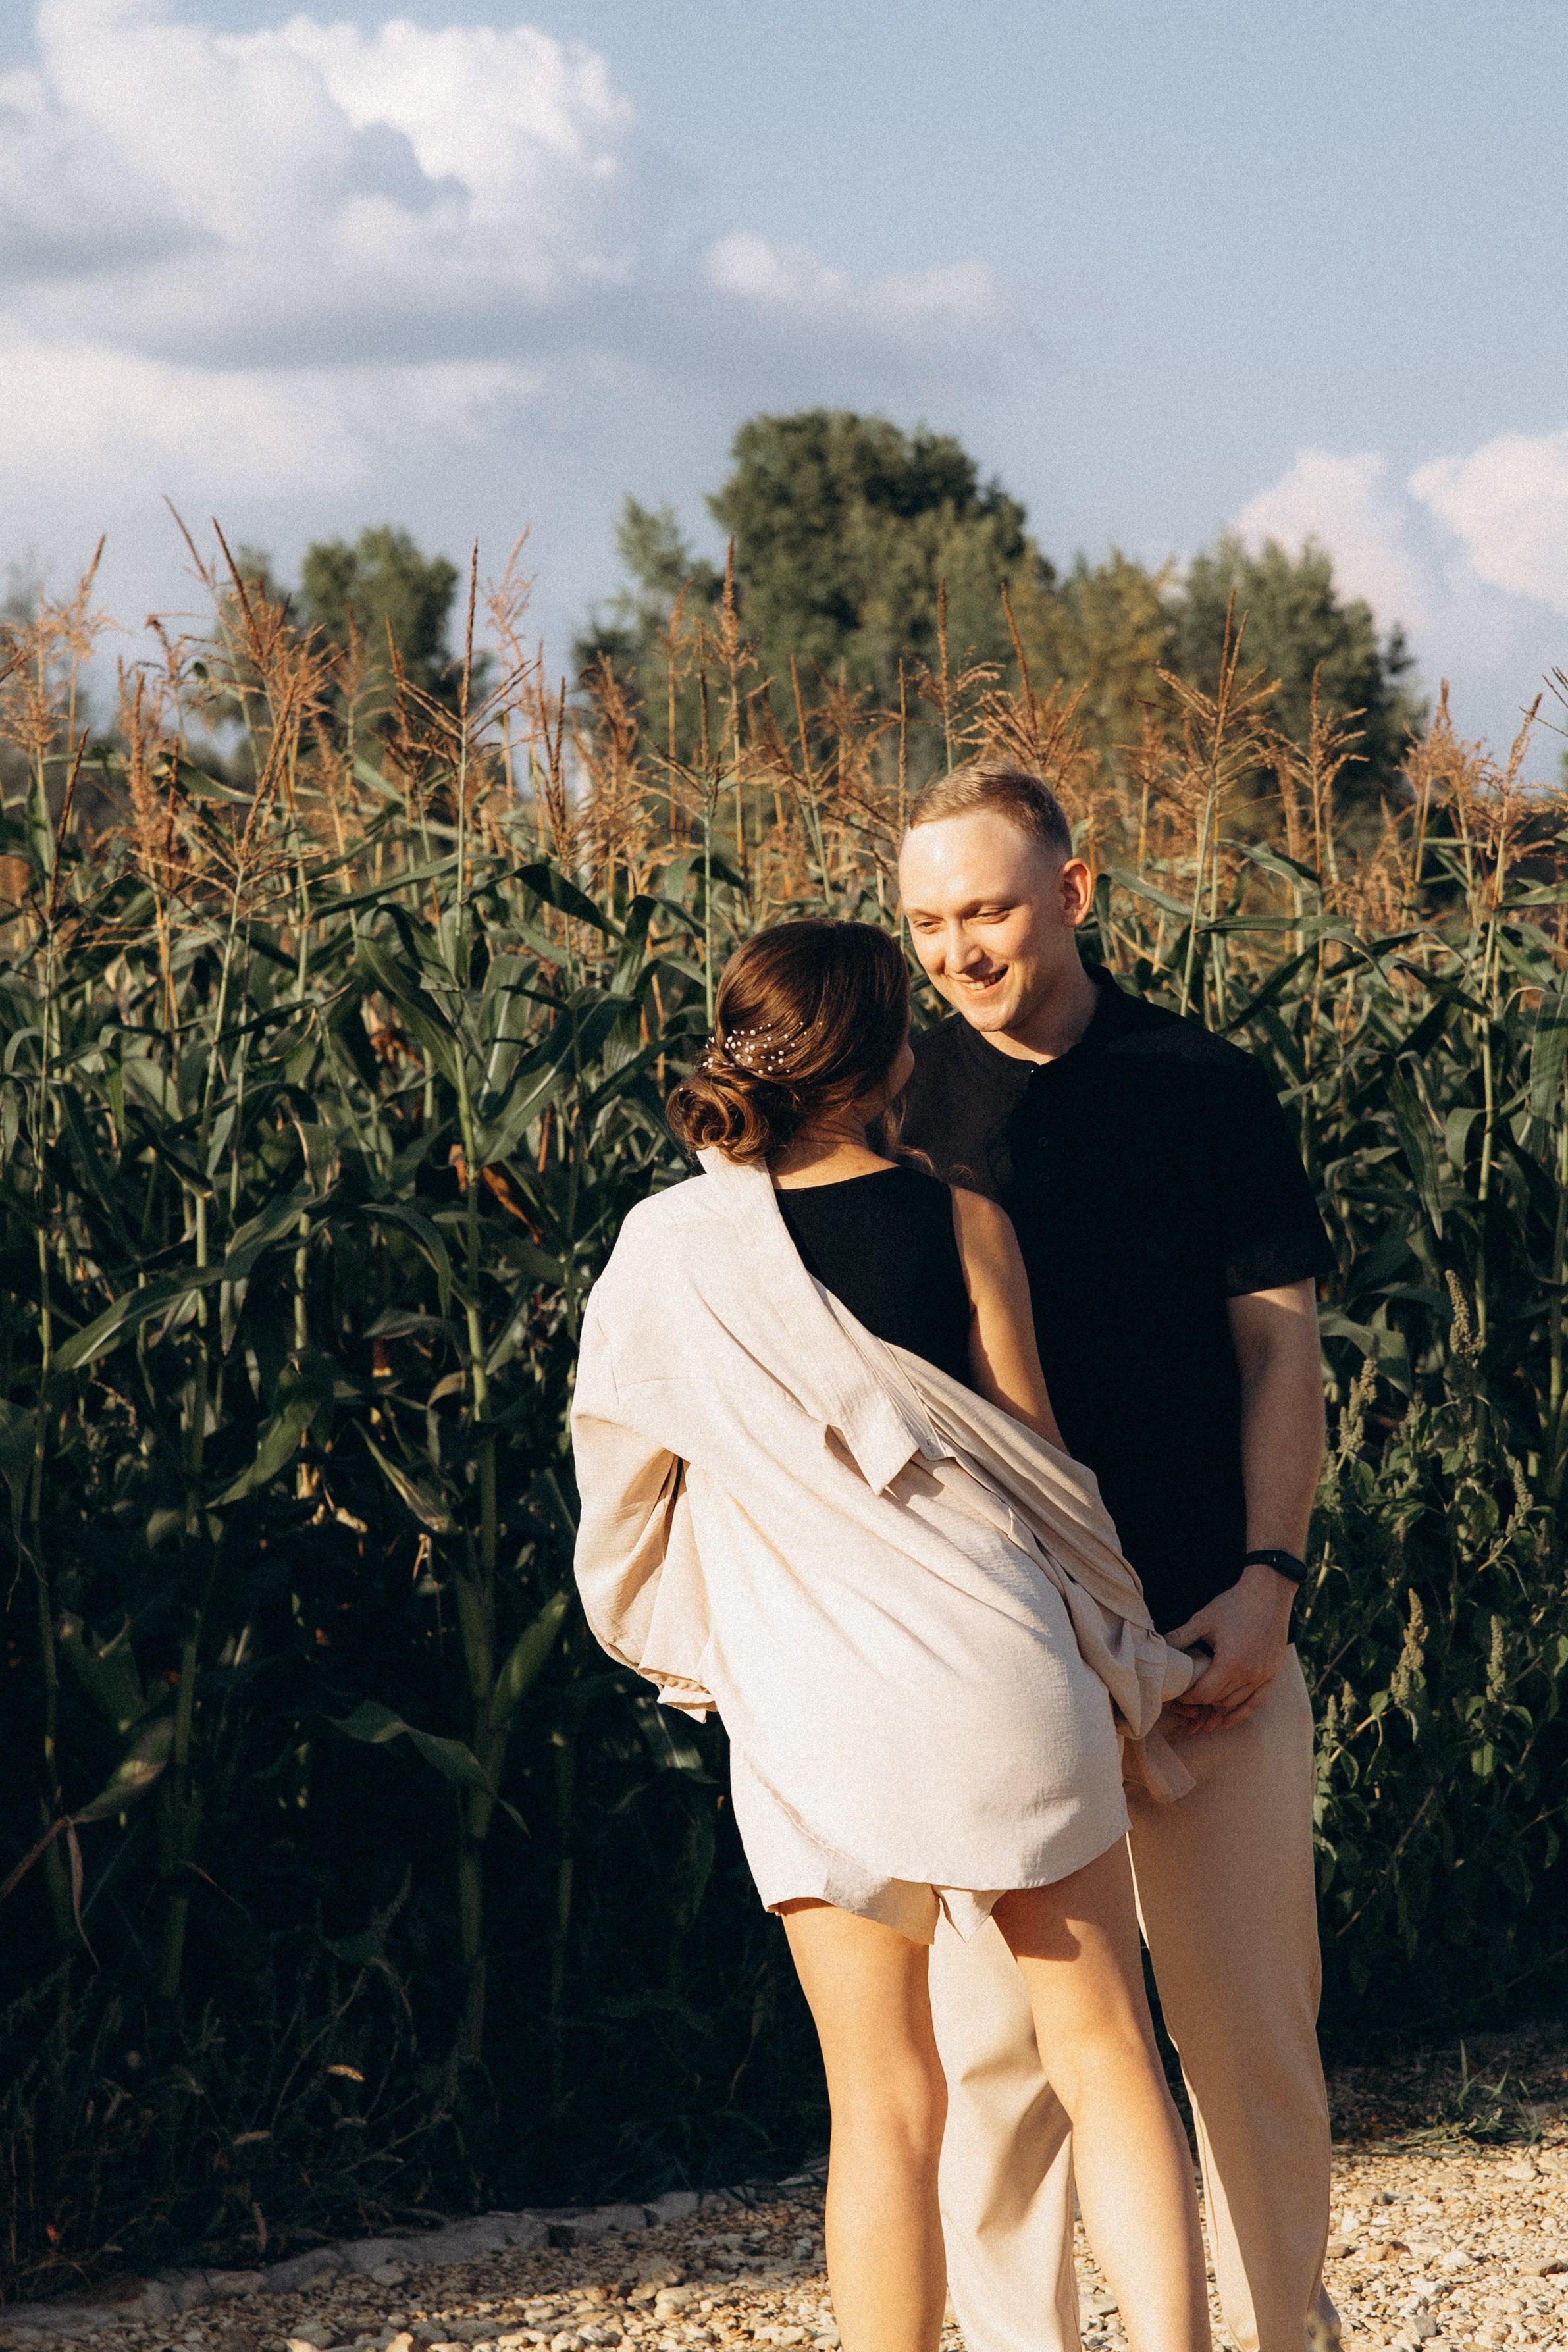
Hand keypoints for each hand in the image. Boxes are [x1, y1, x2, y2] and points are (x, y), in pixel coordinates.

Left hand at [1164, 1563, 1296, 1732]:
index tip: (1178, 1695)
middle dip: (1200, 1704)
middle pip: (1219, 1701)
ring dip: (1218, 1707)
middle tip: (1186, 1701)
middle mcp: (1248, 1674)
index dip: (1188, 1699)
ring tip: (1202, 1710)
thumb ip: (1180, 1637)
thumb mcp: (1203, 1619)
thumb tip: (1158, 1646)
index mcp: (1230, 1663)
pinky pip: (1256, 1701)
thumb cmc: (1234, 1604)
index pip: (1204, 1694)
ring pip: (1235, 1703)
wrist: (1268, 1594)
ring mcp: (1262, 1676)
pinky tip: (1227, 1720)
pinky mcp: (1271, 1673)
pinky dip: (1241, 1713)